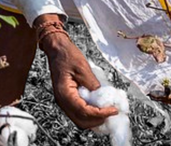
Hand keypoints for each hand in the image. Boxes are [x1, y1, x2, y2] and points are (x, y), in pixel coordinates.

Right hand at [36, 14, 118, 129]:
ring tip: (107, 111)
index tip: (113, 110)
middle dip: (97, 120)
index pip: (84, 112)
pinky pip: (79, 113)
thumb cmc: (67, 55)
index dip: (100, 114)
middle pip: (81, 121)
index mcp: (64, 93)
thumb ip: (92, 84)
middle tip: (111, 112)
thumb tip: (103, 98)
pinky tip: (99, 107)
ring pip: (80, 119)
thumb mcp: (82, 67)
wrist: (57, 49)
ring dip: (94, 119)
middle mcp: (62, 101)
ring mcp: (64, 101)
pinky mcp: (68, 99)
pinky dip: (90, 114)